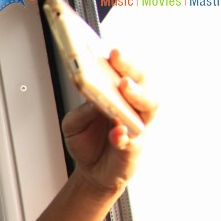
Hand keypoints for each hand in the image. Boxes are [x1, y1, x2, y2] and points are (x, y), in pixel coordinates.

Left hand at [62, 49, 156, 194]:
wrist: (92, 172)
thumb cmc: (87, 142)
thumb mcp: (73, 123)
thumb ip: (81, 111)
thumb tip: (91, 99)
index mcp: (117, 94)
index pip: (124, 70)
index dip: (119, 58)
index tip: (110, 49)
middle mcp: (132, 106)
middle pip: (141, 80)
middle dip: (130, 66)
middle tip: (117, 57)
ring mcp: (137, 125)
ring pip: (148, 104)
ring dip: (137, 93)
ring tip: (124, 86)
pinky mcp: (135, 147)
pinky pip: (134, 139)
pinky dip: (124, 136)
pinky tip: (116, 133)